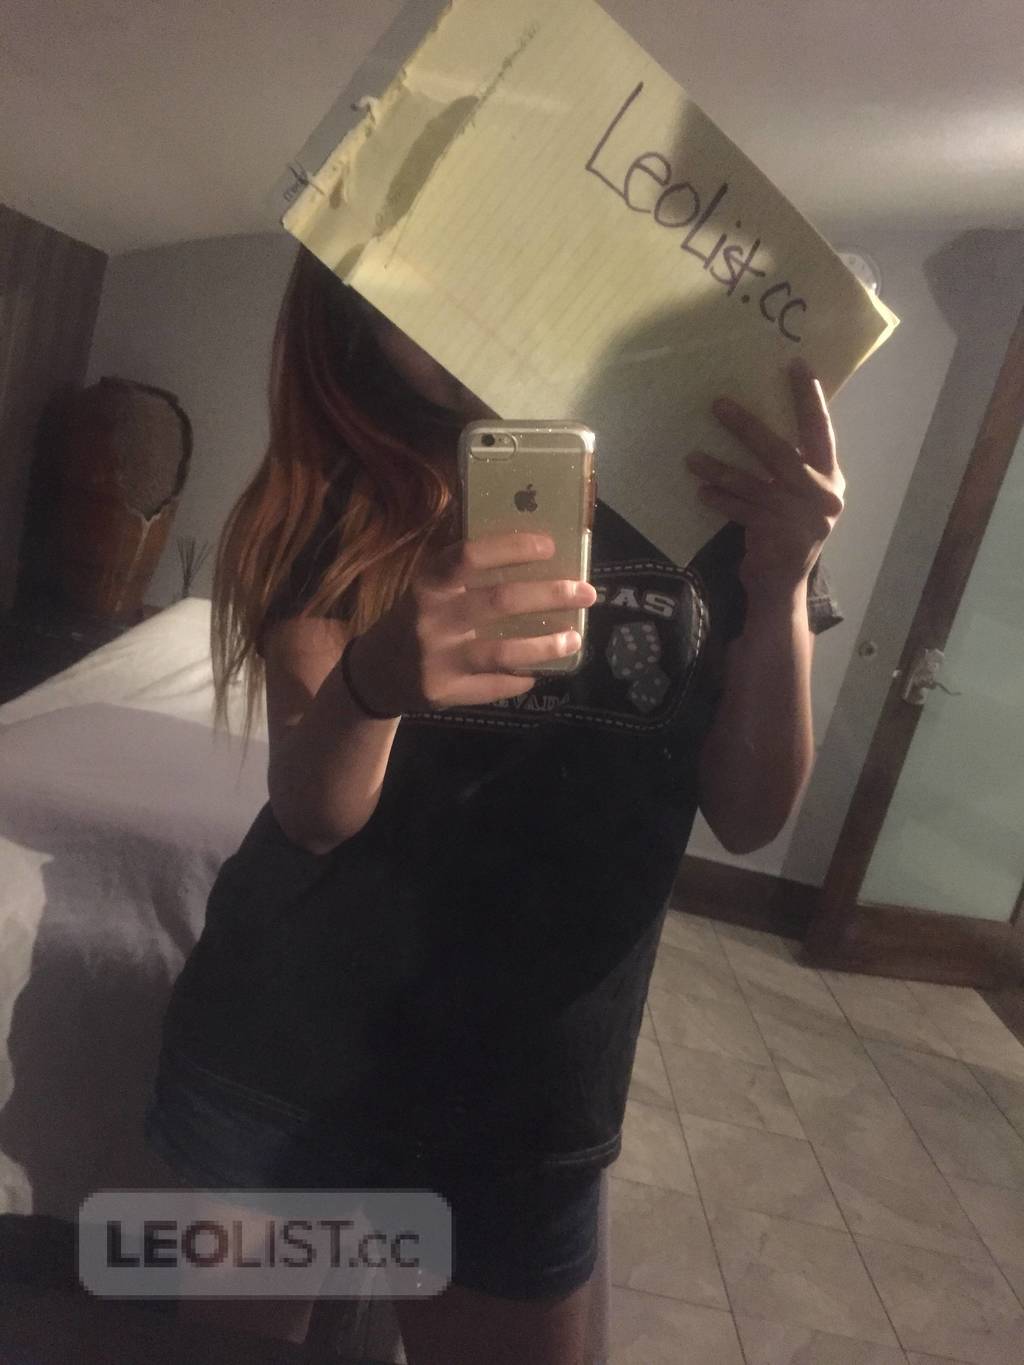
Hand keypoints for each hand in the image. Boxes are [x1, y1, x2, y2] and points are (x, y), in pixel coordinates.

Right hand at [346, 532, 596, 712]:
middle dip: (550, 595)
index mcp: (428, 582)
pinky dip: (521, 678)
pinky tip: (540, 671)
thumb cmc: (414, 619)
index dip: (513, 547)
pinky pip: (494, 686)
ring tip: (575, 638)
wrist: (374, 673)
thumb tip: (537, 557)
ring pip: (502, 651)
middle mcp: (431, 618)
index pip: (471, 555)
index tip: (550, 546)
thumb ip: (466, 574)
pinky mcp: (443, 692)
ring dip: (546, 645)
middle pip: (500, 602)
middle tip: (585, 592)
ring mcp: (437, 658)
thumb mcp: (429, 589)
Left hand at [686, 357, 844, 604]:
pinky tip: (701, 492)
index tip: (795, 364)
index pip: (821, 430)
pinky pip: (741, 510)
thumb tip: (754, 421)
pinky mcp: (778, 538)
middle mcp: (822, 496)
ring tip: (692, 458)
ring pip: (754, 483)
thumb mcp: (796, 497)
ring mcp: (801, 518)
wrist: (781, 588)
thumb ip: (789, 467)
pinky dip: (720, 500)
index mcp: (830, 479)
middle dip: (748, 426)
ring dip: (720, 468)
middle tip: (718, 404)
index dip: (809, 397)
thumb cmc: (785, 532)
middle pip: (781, 452)